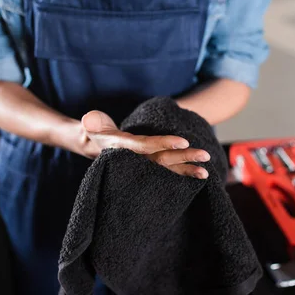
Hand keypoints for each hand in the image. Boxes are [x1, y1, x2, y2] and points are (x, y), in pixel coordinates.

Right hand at [79, 110, 209, 178]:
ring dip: (187, 170)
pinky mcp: (148, 167)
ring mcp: (142, 165)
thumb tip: (88, 120)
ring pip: (166, 168)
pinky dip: (182, 173)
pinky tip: (199, 175)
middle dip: (184, 158)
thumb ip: (93, 121)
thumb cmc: (96, 132)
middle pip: (161, 160)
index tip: (183, 141)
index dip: (163, 143)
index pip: (145, 145)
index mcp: (122, 148)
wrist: (94, 148)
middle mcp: (134, 160)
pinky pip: (167, 171)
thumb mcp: (92, 125)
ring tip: (206, 172)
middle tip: (205, 156)